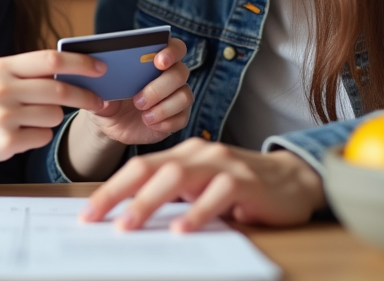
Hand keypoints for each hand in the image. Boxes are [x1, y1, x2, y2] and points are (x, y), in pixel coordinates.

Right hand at [0, 50, 104, 169]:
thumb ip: (25, 73)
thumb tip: (68, 71)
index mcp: (2, 67)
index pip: (52, 60)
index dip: (81, 63)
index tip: (100, 68)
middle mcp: (3, 89)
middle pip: (60, 90)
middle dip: (86, 96)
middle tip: (98, 100)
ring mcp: (4, 117)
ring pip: (53, 116)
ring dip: (50, 118)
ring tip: (26, 119)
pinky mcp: (5, 143)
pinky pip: (41, 138)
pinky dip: (36, 137)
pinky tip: (15, 135)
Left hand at [79, 37, 192, 143]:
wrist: (113, 124)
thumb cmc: (108, 99)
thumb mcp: (98, 94)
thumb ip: (99, 89)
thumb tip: (104, 90)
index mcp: (154, 60)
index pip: (175, 47)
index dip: (171, 51)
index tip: (158, 61)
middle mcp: (170, 75)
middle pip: (181, 72)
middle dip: (159, 86)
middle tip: (138, 100)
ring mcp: (177, 96)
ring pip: (184, 96)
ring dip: (163, 107)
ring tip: (143, 115)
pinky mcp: (179, 117)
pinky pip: (182, 118)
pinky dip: (165, 122)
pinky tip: (150, 123)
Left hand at [80, 138, 325, 230]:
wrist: (296, 180)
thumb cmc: (244, 189)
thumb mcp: (204, 189)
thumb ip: (177, 198)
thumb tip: (132, 222)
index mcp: (184, 155)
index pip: (139, 169)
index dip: (111, 189)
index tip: (87, 213)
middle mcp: (199, 153)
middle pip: (149, 168)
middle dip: (117, 193)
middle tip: (93, 218)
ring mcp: (222, 163)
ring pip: (177, 176)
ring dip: (148, 202)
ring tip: (127, 226)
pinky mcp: (245, 179)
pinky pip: (216, 194)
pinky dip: (197, 212)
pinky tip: (182, 230)